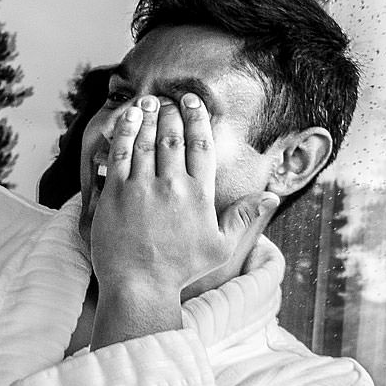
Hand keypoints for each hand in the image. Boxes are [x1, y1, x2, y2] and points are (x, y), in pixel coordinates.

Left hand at [88, 95, 275, 346]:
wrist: (139, 284)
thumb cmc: (181, 269)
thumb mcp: (220, 246)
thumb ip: (242, 217)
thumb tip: (271, 196)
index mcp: (198, 194)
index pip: (201, 146)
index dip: (197, 119)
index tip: (192, 103)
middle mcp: (171, 186)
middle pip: (172, 138)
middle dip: (171, 114)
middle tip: (169, 100)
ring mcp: (140, 188)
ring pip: (144, 142)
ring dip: (147, 118)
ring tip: (148, 103)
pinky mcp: (114, 194)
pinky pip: (118, 155)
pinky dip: (123, 133)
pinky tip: (126, 120)